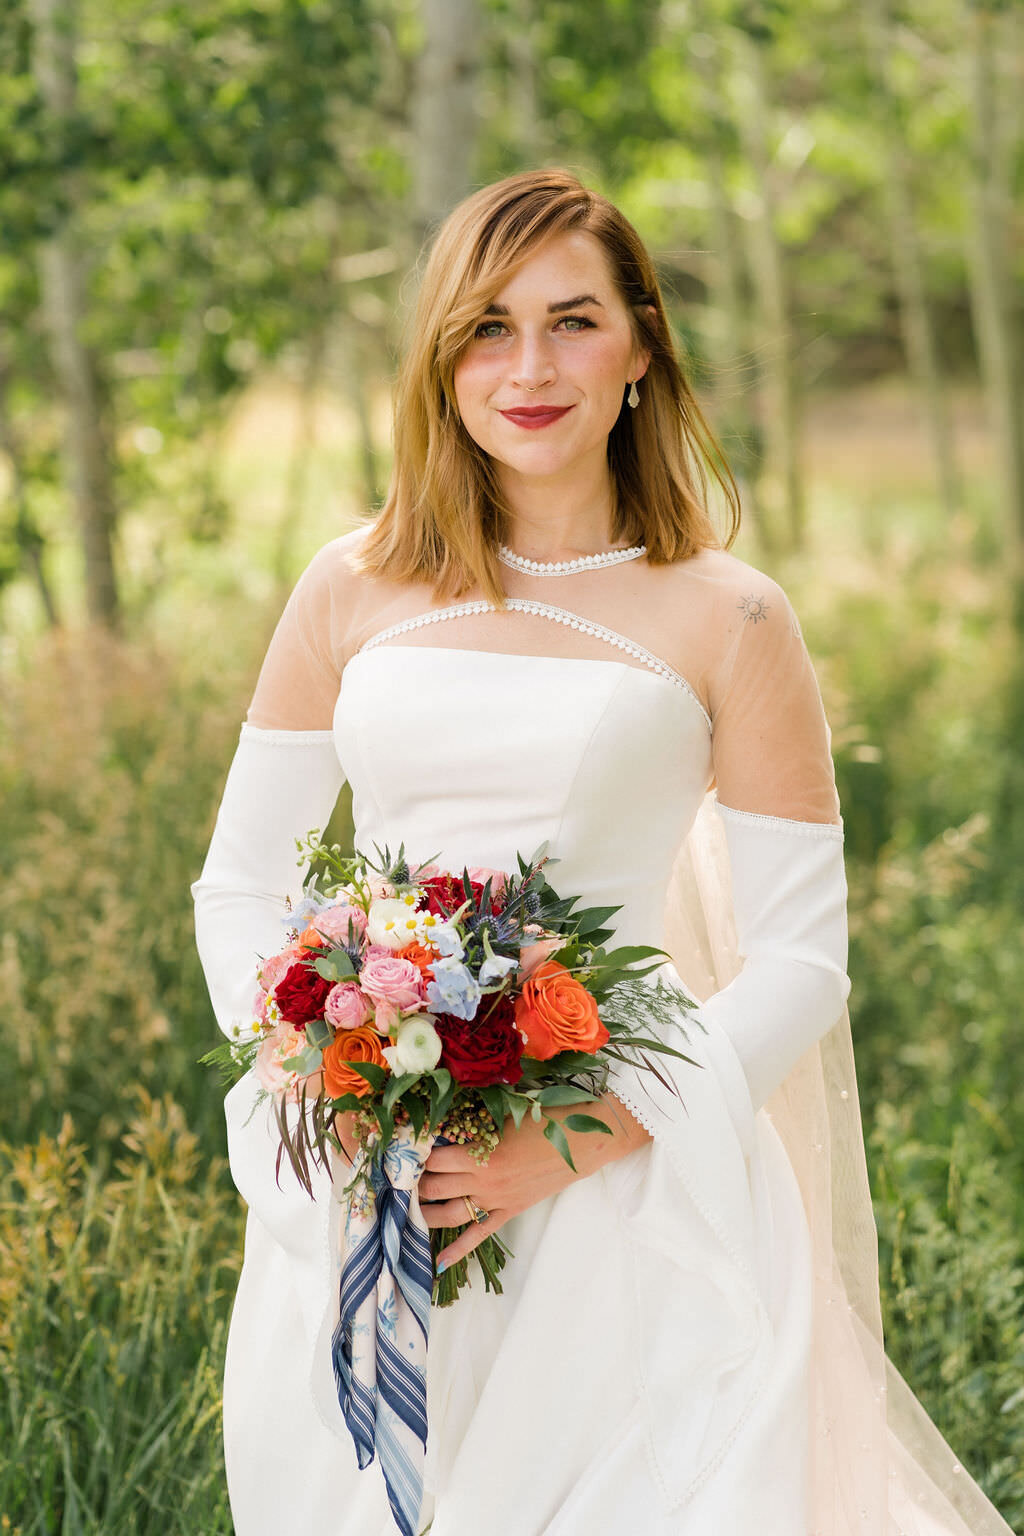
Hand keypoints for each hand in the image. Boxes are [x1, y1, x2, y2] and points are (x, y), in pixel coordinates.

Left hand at [418, 1094, 649, 1270]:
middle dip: (413, 1182)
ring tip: (405, 1209)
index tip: (398, 1149)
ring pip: (449, 1214)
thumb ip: (474, 1121)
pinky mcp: (510, 1211)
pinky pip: (479, 1234)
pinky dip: (459, 1250)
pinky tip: (440, 1262)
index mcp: (482, 1153)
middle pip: (435, 1185)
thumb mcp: (507, 1115)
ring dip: (424, 1213)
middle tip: (396, 1177)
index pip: (433, 1158)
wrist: (585, 1141)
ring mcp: (497, 1200)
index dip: (413, 1153)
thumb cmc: (548, 1119)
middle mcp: (484, 1181)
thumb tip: (443, 1121)